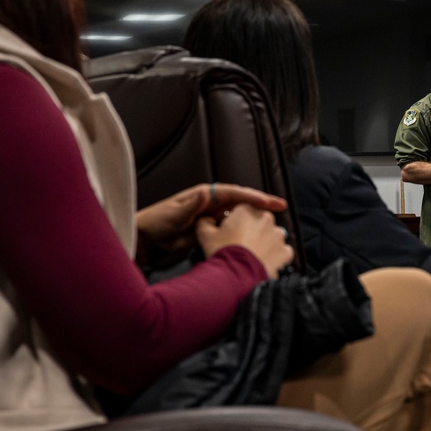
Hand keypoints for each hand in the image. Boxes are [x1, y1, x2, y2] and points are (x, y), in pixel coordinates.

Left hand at [136, 182, 287, 252]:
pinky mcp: (210, 227)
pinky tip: (257, 235)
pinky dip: (246, 228)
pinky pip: (232, 225)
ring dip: (257, 216)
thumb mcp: (174, 214)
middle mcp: (211, 202)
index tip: (269, 202)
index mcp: (204, 195)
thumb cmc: (158, 223)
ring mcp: (212, 214)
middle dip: (262, 203)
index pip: (234, 193)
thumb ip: (190, 205)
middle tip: (282, 207)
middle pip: (241, 200)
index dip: (253, 197)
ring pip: (240, 213)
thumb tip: (205, 192)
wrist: (147, 238)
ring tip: (276, 221)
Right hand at [196, 204, 293, 279]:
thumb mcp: (205, 234)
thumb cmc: (222, 252)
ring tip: (252, 256)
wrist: (236, 276)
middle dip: (251, 232)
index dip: (235, 222)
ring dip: (264, 243)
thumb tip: (206, 220)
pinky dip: (275, 256)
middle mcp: (266, 218)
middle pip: (258, 222)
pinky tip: (264, 262)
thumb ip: (205, 222)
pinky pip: (282, 251)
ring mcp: (278, 235)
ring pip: (271, 236)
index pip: (242, 211)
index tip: (229, 234)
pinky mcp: (285, 251)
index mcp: (247, 209)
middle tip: (240, 246)